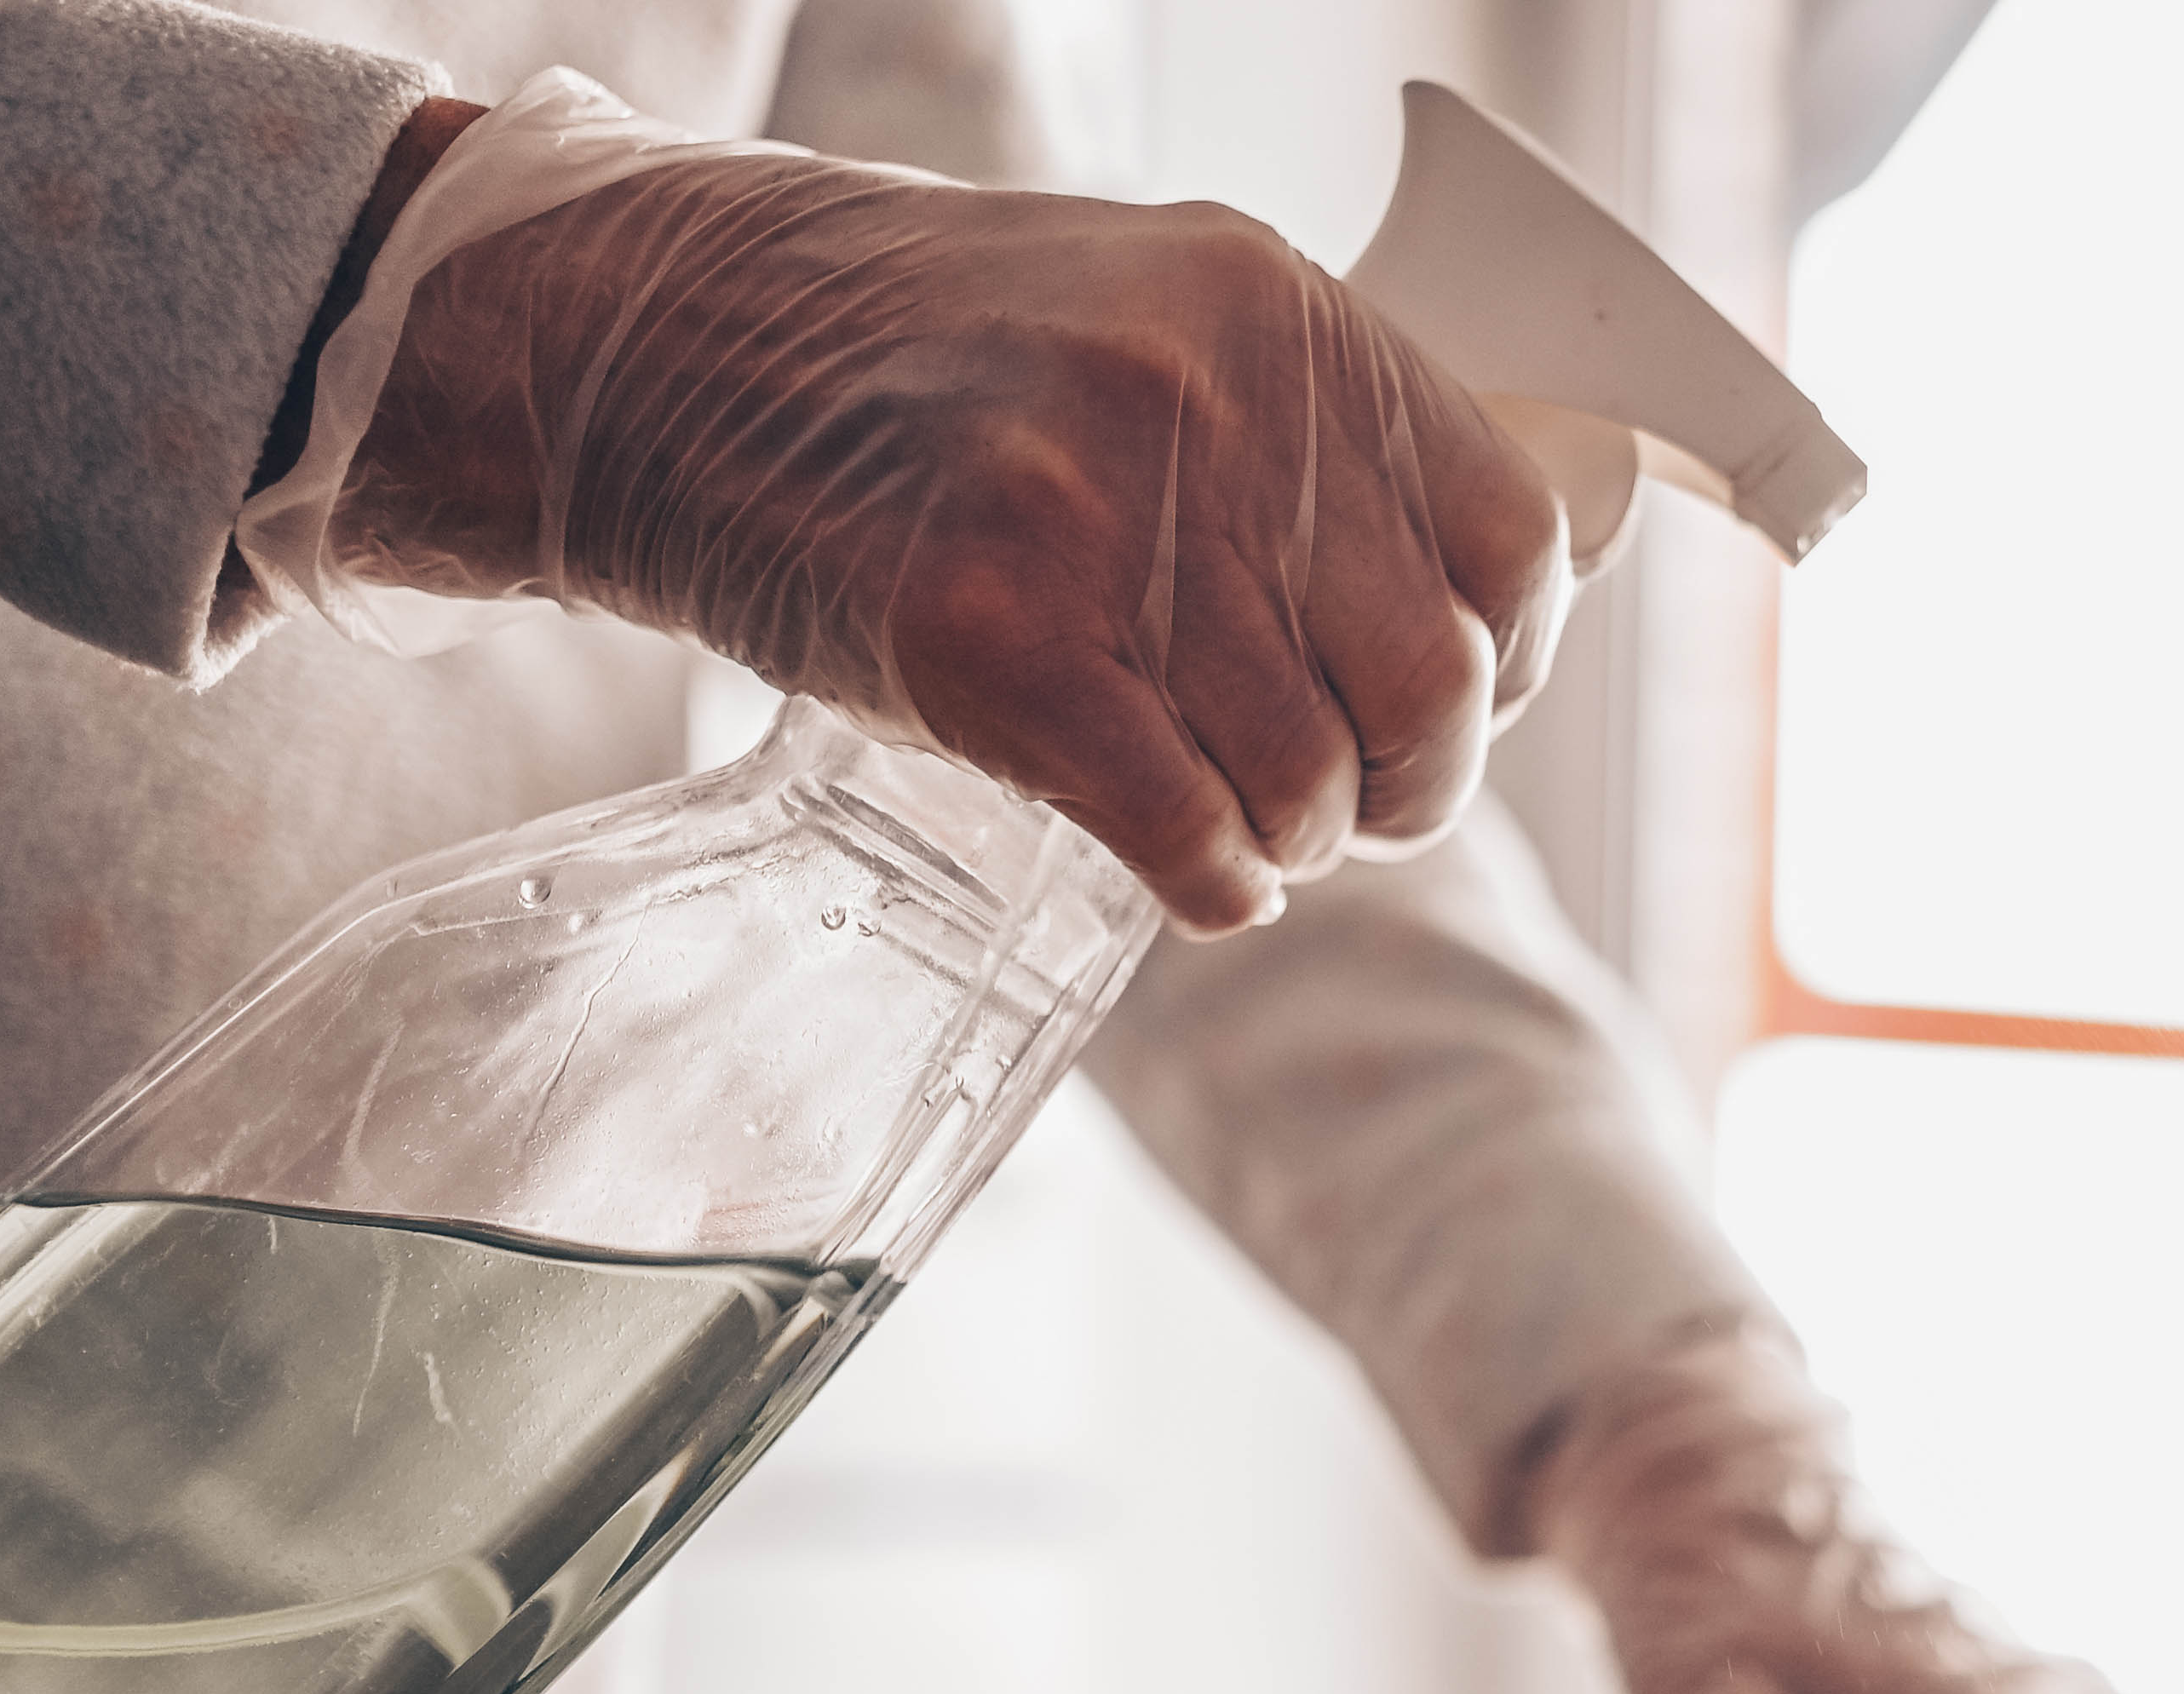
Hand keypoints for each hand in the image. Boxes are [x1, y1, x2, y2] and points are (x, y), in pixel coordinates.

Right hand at [327, 145, 1566, 932]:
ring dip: (1292, 843)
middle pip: (1428, 687)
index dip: (1503, 667)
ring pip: (1308, 779)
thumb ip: (1303, 433)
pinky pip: (1188, 834)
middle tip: (1344, 812)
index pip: (1511, 541)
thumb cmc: (921, 365)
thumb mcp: (1154, 321)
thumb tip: (1463, 611)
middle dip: (1406, 789)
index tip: (1456, 713)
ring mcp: (1102, 521)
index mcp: (1282, 314)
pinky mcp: (993, 642)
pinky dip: (1213, 889)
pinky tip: (1189, 877)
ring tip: (1239, 830)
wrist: (672, 350)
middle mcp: (1215, 403)